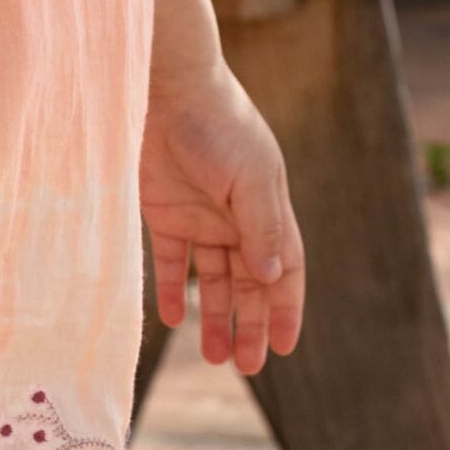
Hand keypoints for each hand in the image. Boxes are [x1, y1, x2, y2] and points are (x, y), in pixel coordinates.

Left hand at [138, 59, 304, 376]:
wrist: (163, 84)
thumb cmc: (216, 123)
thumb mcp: (248, 176)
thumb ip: (261, 227)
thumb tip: (272, 278)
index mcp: (267, 208)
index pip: (284, 268)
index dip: (286, 308)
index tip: (285, 347)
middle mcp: (237, 217)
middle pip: (249, 281)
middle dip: (250, 323)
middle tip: (246, 365)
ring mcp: (200, 215)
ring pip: (212, 277)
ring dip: (214, 315)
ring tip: (213, 355)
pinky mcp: (163, 210)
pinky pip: (170, 261)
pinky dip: (171, 289)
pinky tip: (172, 320)